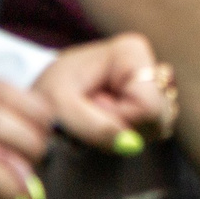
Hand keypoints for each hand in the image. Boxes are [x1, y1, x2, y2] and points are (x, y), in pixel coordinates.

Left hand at [32, 33, 177, 148]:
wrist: (41, 87)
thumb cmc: (48, 91)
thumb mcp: (60, 108)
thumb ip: (95, 127)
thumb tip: (132, 146)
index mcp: (132, 52)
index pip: (148, 107)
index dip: (120, 119)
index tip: (92, 108)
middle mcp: (149, 62)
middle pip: (157, 117)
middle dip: (123, 127)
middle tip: (92, 113)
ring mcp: (153, 80)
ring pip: (158, 125)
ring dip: (125, 131)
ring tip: (97, 115)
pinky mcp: (152, 96)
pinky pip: (154, 127)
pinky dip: (128, 132)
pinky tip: (108, 119)